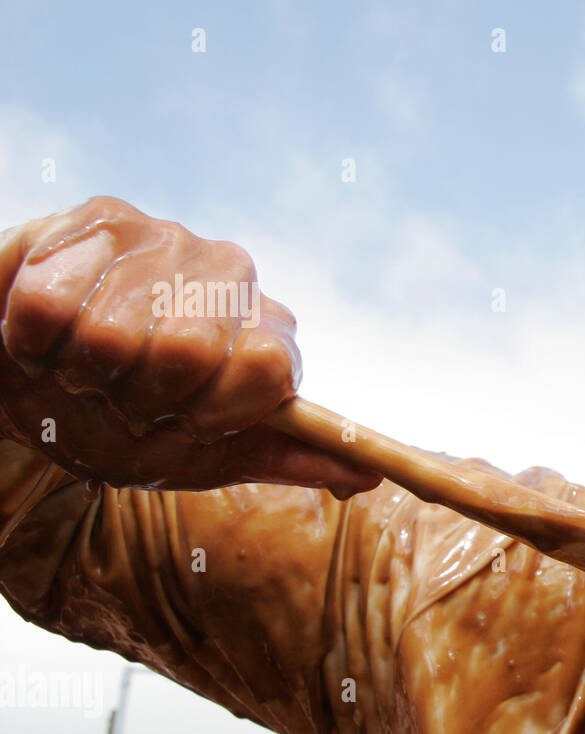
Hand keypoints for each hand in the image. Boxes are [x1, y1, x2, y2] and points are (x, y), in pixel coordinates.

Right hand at [0, 196, 379, 496]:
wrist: (28, 383)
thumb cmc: (120, 420)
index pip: (271, 371)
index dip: (215, 412)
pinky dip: (32, 342)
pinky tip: (46, 335)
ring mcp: (169, 239)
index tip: (184, 423)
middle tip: (121, 398)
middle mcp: (234, 275)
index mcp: (269, 335)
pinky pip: (51, 304)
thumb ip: (279, 459)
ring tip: (82, 367)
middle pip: (187, 354)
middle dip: (137, 399)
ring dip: (81, 373)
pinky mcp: (99, 218)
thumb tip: (364, 477)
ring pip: (112, 334)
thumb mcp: (198, 454)